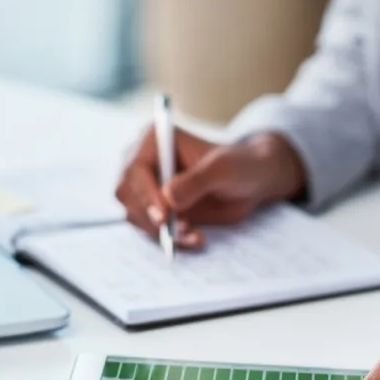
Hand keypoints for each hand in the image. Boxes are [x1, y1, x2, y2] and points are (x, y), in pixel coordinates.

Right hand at [115, 127, 305, 248]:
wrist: (252, 181)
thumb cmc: (239, 165)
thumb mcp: (223, 169)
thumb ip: (197, 181)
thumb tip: (168, 197)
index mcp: (155, 140)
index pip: (134, 169)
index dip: (144, 194)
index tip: (164, 216)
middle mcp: (144, 162)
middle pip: (127, 194)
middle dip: (150, 217)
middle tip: (178, 231)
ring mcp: (148, 187)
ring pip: (137, 215)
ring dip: (162, 231)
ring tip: (194, 235)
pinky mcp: (157, 209)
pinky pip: (151, 229)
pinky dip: (170, 239)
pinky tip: (195, 239)